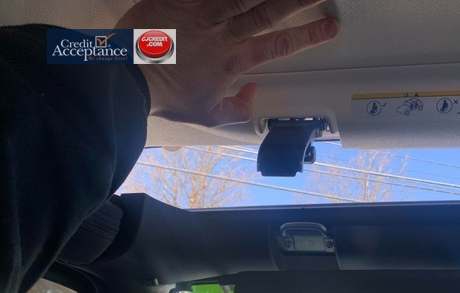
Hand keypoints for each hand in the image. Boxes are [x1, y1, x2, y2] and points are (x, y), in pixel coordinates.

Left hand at [116, 0, 338, 126]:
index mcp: (234, 61)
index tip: (331, 26)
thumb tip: (252, 94)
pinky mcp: (179, 0)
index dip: (308, 36)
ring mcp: (202, 13)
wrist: (128, 78)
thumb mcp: (206, 114)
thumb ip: (236, 108)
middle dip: (298, 0)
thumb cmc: (167, 96)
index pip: (278, 45)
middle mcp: (224, 33)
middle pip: (267, 12)